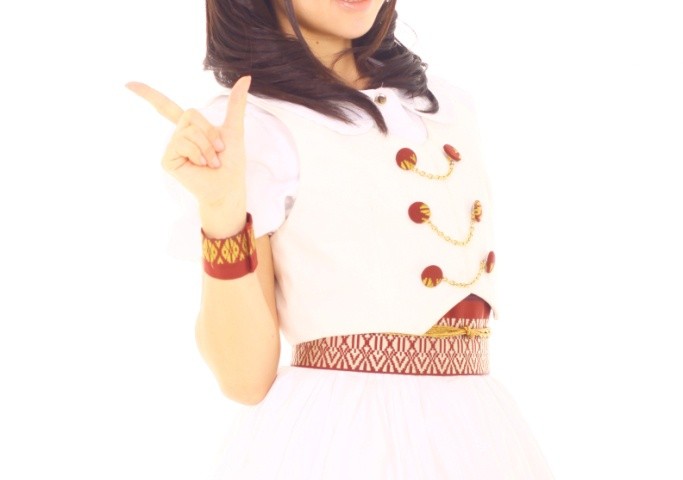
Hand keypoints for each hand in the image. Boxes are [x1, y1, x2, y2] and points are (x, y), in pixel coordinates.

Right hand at [125, 77, 251, 212]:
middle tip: (218, 150)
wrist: (228, 186)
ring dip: (206, 146)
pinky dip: (197, 153)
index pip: (166, 107)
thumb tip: (246, 77)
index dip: (148, 94)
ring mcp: (172, 147)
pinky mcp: (167, 159)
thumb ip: (236, 104)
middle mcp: (179, 136)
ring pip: (188, 130)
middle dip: (209, 131)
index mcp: (191, 128)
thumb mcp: (234, 128)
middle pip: (190, 114)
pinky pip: (182, 143)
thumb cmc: (231, 162)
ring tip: (211, 162)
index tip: (128, 84)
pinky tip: (200, 165)